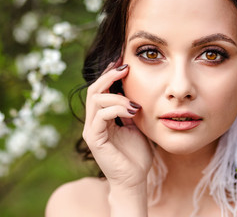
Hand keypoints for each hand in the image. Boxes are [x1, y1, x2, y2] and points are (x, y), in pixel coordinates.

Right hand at [82, 64, 152, 187]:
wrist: (135, 179)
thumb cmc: (137, 154)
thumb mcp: (137, 126)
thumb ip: (132, 110)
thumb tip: (136, 91)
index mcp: (102, 118)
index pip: (101, 90)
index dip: (110, 75)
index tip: (125, 63)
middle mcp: (94, 122)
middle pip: (94, 90)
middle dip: (109, 76)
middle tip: (126, 67)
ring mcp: (92, 130)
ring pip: (96, 99)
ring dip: (117, 95)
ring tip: (135, 103)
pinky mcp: (94, 139)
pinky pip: (101, 116)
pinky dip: (117, 109)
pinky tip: (133, 111)